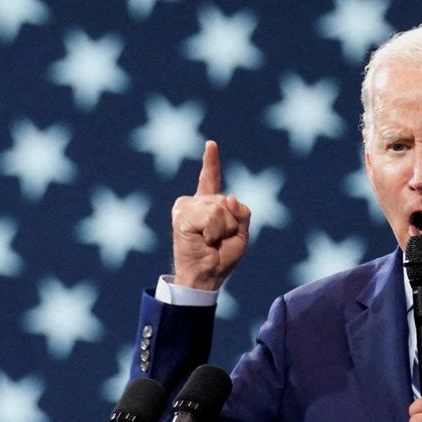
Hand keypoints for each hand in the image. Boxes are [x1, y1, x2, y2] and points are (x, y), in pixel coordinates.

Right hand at [171, 140, 250, 289]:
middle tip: (216, 240)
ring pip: (218, 209)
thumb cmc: (221, 257)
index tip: (211, 144)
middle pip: (225, 201)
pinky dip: (212, 233)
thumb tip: (229, 197)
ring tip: (209, 241)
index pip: (211, 179)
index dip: (211, 162)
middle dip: (230, 224)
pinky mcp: (180, 216)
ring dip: (221, 230)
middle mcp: (193, 203)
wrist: (206, 277)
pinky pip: (210, 218)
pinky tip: (203, 241)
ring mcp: (185, 207)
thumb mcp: (241, 233)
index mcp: (207, 205)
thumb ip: (241, 212)